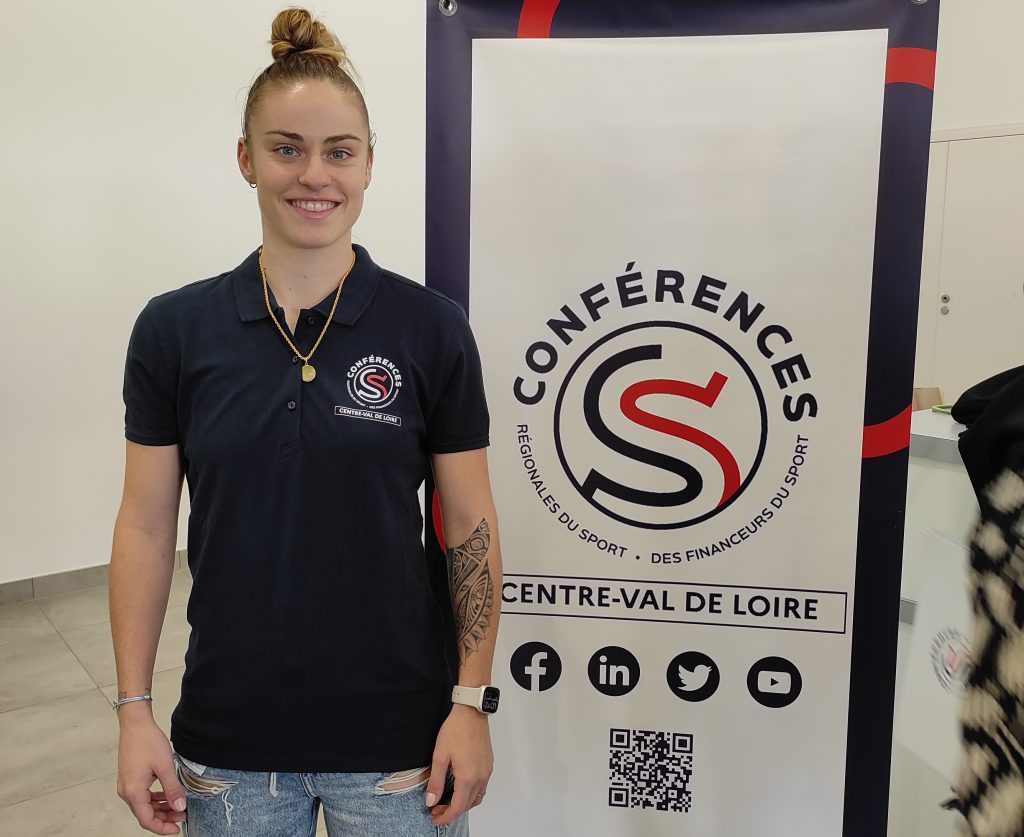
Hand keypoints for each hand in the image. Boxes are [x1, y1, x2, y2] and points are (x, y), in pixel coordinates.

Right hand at [116, 710, 186, 834]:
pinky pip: (142, 795)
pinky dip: (155, 798)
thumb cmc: (148, 742)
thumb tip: (180, 807)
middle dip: (164, 817)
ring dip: (160, 808)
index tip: (177, 828)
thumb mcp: (165, 766)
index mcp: (133, 792)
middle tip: (182, 816)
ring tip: (178, 806)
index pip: (147, 820)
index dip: (162, 827)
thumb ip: (172, 789)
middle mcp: (126, 792)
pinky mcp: (130, 779)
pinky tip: (167, 795)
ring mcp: (126, 785)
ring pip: (144, 805)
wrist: (135, 724)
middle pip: (145, 814)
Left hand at [425, 704, 493, 825]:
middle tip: (437, 809)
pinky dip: (472, 794)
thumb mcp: (440, 756)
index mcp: (468, 777)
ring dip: (463, 804)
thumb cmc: (456, 730)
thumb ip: (435, 781)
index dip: (445, 816)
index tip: (435, 817)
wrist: (471, 712)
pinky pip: (482, 787)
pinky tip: (461, 788)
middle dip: (452, 811)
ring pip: (477, 797)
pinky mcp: (488, 764)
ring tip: (448, 801)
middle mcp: (480, 777)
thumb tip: (431, 801)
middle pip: (467, 805)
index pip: (457, 807)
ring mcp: (487, 771)